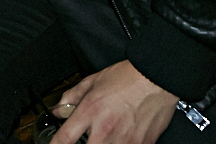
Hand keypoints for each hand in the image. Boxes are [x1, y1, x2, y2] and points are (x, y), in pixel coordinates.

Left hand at [52, 60, 178, 143]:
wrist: (155, 79)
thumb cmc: (126, 78)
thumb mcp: (92, 82)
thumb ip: (72, 97)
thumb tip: (60, 109)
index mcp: (90, 111)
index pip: (65, 137)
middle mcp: (105, 129)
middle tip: (87, 137)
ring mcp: (125, 140)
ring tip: (104, 134)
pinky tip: (120, 136)